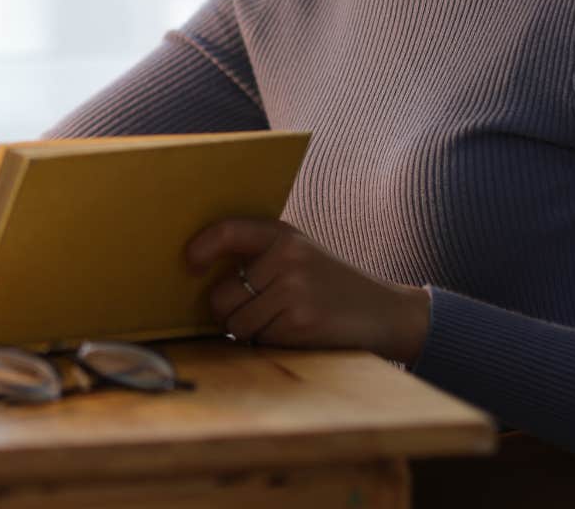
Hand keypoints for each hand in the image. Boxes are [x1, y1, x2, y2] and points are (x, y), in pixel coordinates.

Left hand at [184, 218, 430, 362]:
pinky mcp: (299, 321)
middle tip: (254, 312)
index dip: (202, 246)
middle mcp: (287, 258)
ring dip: (250, 332)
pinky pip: (258, 341)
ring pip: (236, 324)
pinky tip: (294, 334)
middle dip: (229, 312)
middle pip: (222, 295)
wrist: (384, 312)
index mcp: (283, 235)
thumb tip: (202, 278)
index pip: (229, 230)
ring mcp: (293, 289)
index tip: (190, 263)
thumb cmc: (331, 286)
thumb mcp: (300, 256)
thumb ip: (260, 258)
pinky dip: (269, 344)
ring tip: (281, 322)